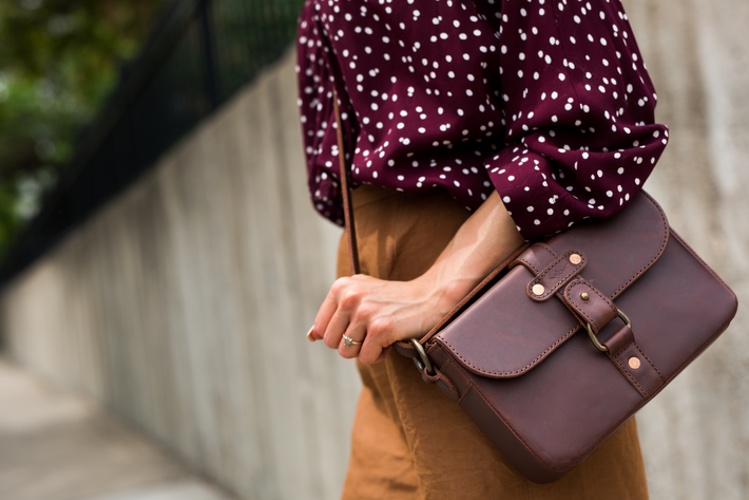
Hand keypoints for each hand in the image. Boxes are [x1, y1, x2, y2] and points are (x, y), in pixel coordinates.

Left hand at [308, 272, 453, 363]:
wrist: (429, 298)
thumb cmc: (393, 300)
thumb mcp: (359, 295)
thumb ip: (334, 313)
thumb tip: (311, 337)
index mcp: (340, 287)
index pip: (321, 329)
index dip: (339, 335)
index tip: (358, 327)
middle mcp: (349, 297)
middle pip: (332, 343)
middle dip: (351, 345)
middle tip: (371, 333)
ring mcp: (364, 312)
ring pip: (347, 353)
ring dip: (366, 350)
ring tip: (381, 335)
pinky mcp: (380, 328)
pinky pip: (366, 358)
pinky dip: (380, 355)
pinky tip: (391, 339)